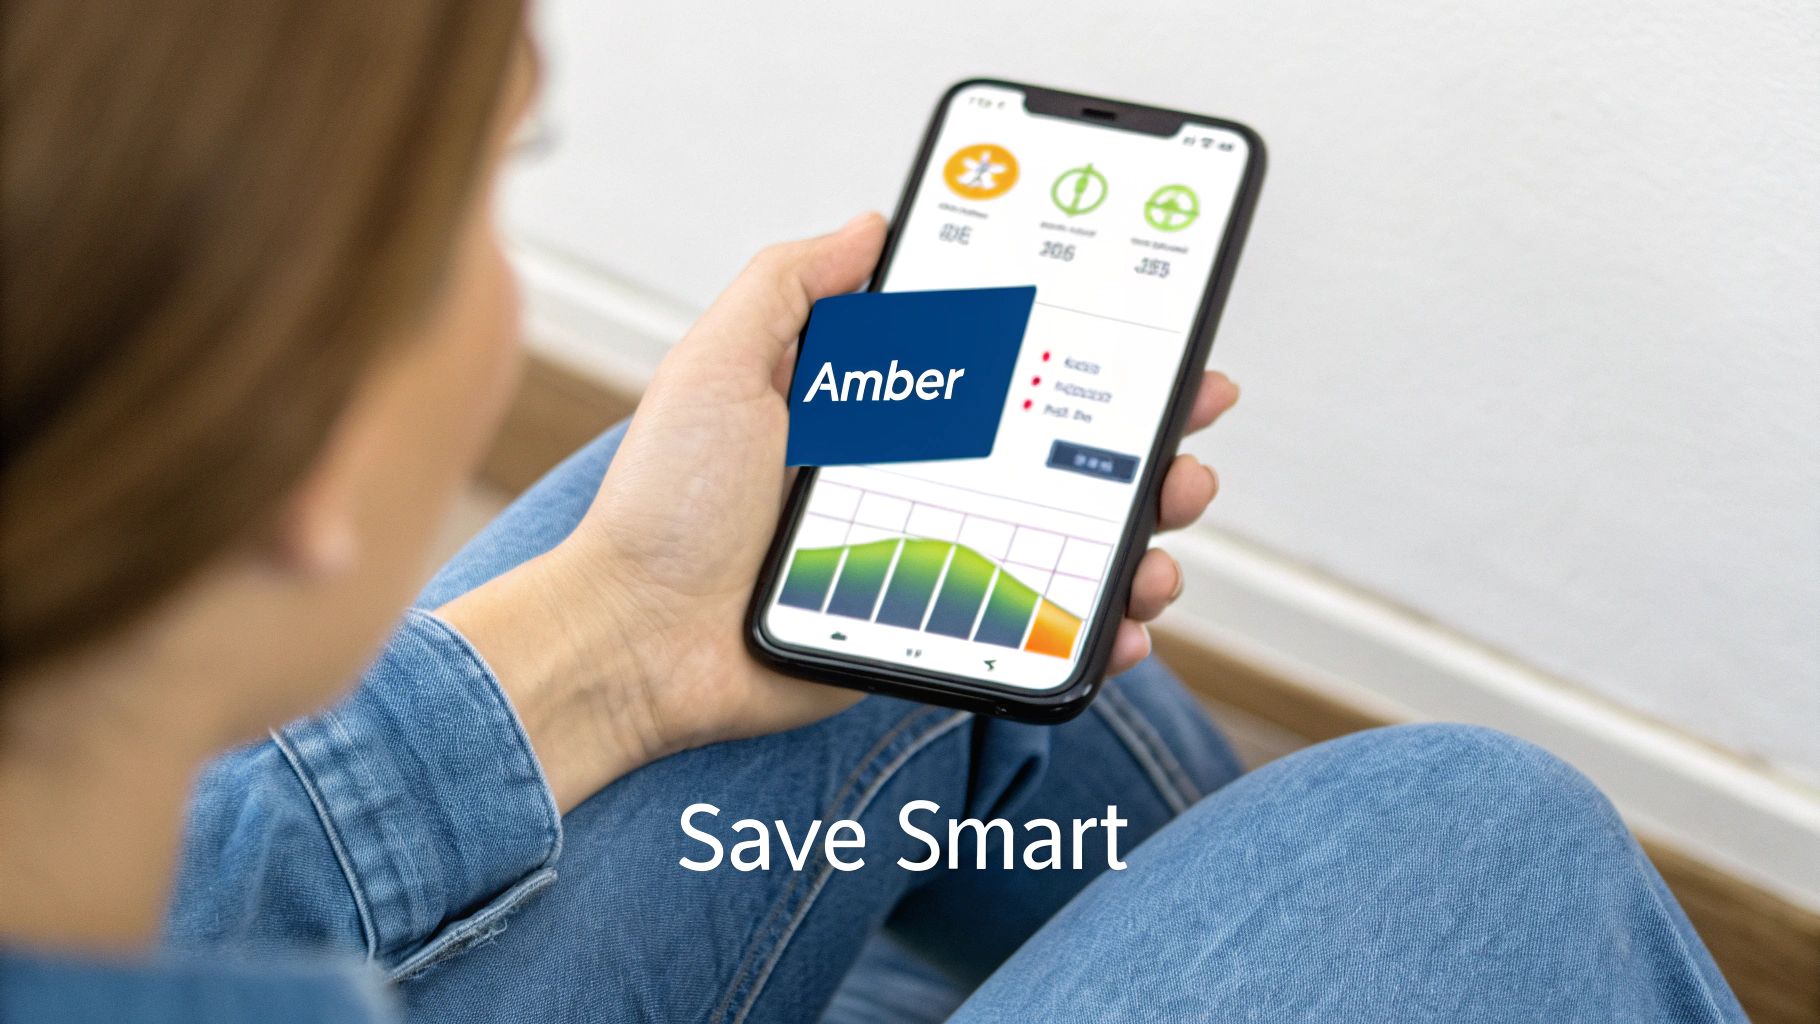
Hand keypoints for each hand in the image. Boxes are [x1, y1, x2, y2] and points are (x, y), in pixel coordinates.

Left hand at [441, 214, 1240, 810]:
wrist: (637, 640)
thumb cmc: (668, 505)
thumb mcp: (720, 364)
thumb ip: (790, 286)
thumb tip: (869, 225)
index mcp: (881, 414)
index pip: (1007, 373)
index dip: (1084, 356)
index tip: (1151, 341)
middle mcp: (918, 483)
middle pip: (1060, 458)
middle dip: (1143, 445)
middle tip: (1187, 438)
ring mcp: (932, 561)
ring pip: (1069, 546)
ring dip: (1139, 535)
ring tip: (1163, 535)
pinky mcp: (932, 634)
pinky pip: (1035, 629)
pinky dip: (1094, 629)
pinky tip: (1124, 621)